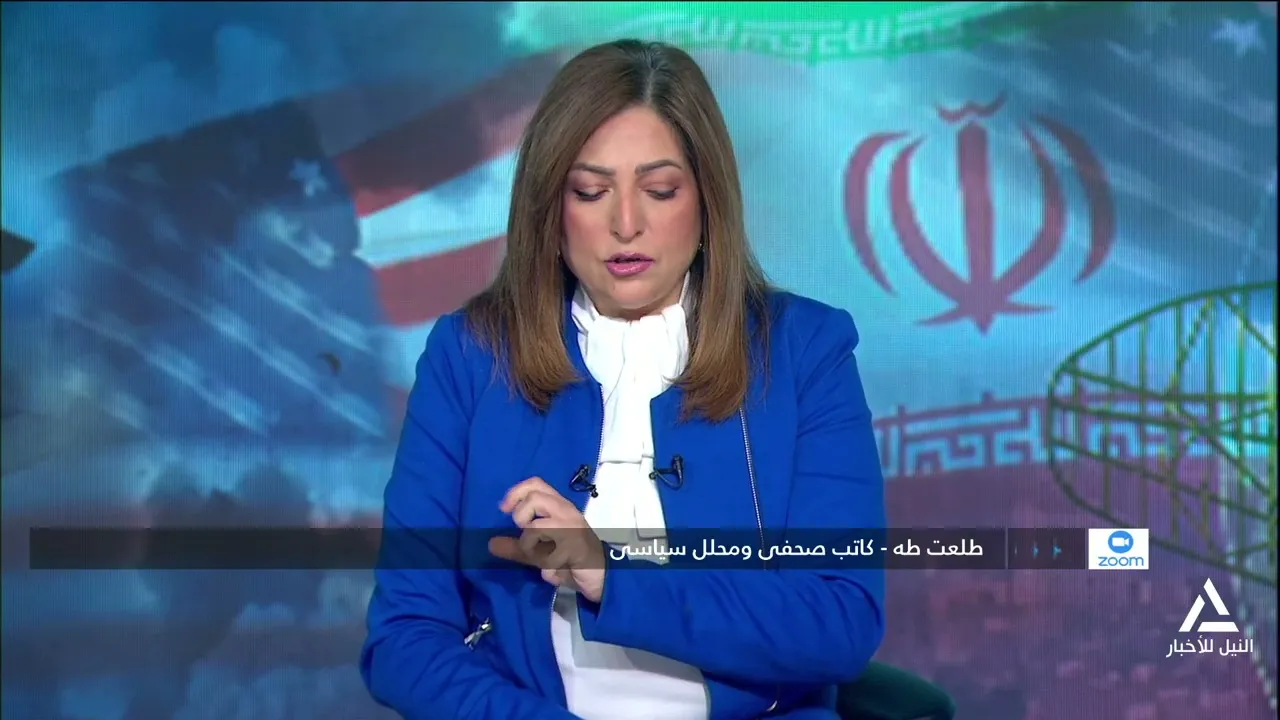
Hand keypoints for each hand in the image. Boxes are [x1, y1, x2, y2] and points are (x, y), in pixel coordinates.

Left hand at [488, 477, 606, 602]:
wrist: (603, 575)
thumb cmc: (572, 558)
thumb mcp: (541, 552)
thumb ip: (517, 547)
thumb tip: (491, 544)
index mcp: (559, 507)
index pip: (536, 484)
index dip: (516, 492)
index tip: (504, 509)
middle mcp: (566, 512)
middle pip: (534, 498)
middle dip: (521, 517)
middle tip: (526, 534)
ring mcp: (572, 528)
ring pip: (537, 526)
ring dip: (531, 544)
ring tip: (541, 555)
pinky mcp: (575, 547)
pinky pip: (549, 554)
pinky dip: (546, 565)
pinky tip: (554, 569)